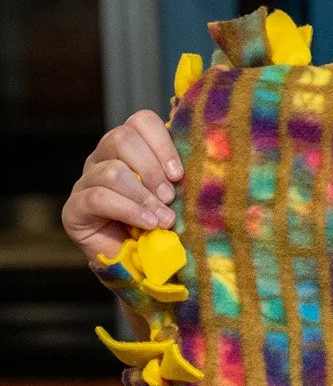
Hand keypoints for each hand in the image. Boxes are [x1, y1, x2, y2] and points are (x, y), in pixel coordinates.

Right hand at [62, 111, 181, 264]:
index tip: (178, 174)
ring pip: (112, 171)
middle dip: (151, 169)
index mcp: (129, 148)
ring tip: (164, 219)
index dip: (162, 143)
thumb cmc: (163, 224)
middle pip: (121, 138)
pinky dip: (129, 211)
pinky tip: (148, 225)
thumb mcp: (176, 196)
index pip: (140, 121)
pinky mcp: (75, 208)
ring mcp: (86, 181)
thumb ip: (181, 176)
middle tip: (169, 197)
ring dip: (144, 197)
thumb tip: (205, 162)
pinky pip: (98, 198)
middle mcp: (103, 158)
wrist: (141, 264)